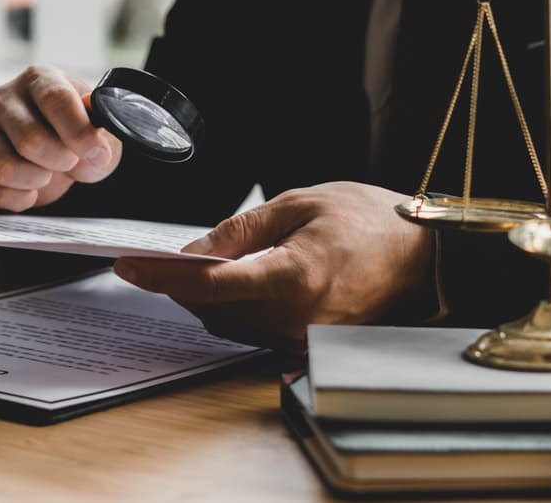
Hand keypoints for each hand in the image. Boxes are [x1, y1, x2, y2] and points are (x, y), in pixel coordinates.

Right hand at [0, 65, 122, 210]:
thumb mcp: (99, 129)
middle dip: (60, 160)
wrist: (59, 153)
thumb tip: (94, 147)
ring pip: (3, 167)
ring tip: (47, 174)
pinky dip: (16, 199)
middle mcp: (4, 99)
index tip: (94, 150)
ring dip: (36, 180)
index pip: (55, 99)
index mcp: (39, 79)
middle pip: (30, 139)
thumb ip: (101, 136)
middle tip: (70, 161)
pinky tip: (30, 190)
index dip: (78, 130)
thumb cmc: (78, 134)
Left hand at [113, 182, 435, 352]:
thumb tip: (191, 252)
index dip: (161, 276)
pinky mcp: (308, 346)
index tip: (129, 266)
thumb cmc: (366, 220)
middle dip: (181, 284)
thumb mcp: (298, 204)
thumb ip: (240, 231)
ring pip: (229, 325)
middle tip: (163, 258)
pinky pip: (254, 331)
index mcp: (294, 277)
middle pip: (212, 310)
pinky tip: (237, 282)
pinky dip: (234, 308)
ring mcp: (303, 339)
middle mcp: (296, 319)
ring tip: (204, 265)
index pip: (209, 284)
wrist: (421, 254)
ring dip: (206, 298)